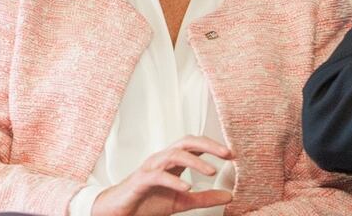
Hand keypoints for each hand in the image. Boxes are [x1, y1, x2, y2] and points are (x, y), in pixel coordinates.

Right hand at [92, 135, 233, 215]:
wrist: (119, 212)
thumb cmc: (147, 201)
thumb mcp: (182, 201)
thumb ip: (204, 197)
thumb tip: (230, 195)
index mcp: (172, 161)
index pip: (195, 145)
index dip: (214, 146)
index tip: (232, 154)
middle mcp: (162, 159)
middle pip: (186, 142)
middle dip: (208, 145)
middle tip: (227, 154)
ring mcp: (150, 168)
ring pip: (174, 155)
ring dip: (195, 162)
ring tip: (212, 171)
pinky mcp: (140, 181)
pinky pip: (158, 176)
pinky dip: (174, 180)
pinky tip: (188, 187)